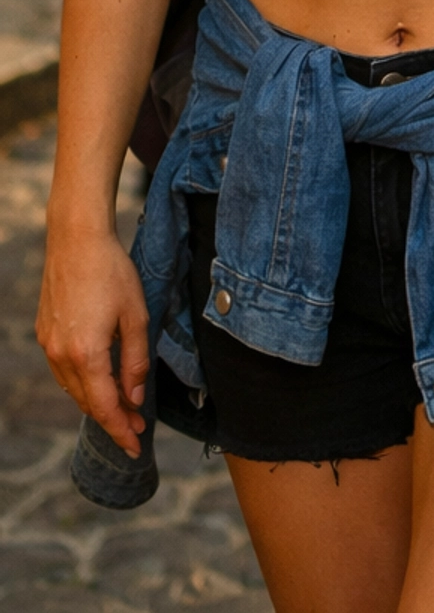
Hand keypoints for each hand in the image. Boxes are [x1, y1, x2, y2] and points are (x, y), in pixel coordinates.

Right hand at [36, 226, 149, 455]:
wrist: (77, 240)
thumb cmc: (112, 272)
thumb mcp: (136, 315)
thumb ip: (136, 361)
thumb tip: (135, 398)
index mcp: (86, 354)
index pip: (105, 407)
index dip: (121, 430)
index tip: (136, 445)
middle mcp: (61, 355)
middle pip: (88, 402)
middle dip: (112, 418)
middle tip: (136, 426)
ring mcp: (49, 345)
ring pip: (73, 389)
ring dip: (97, 401)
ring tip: (122, 405)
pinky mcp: (44, 334)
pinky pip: (64, 371)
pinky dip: (82, 382)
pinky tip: (99, 379)